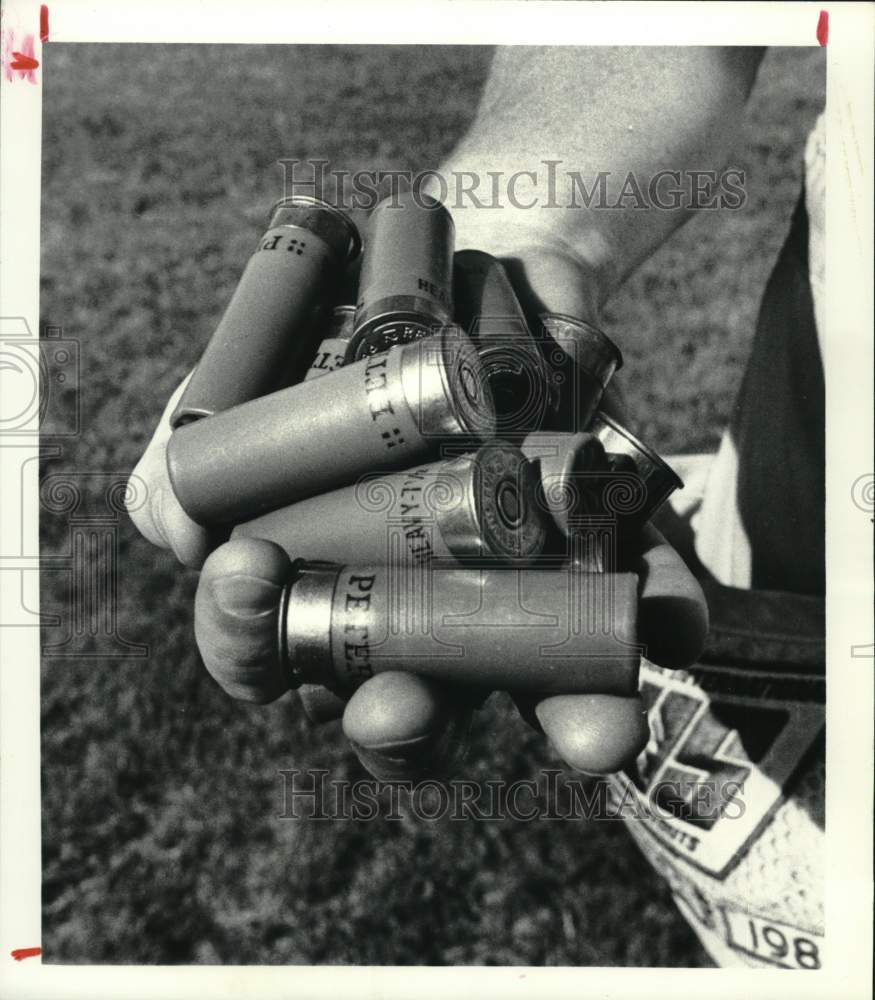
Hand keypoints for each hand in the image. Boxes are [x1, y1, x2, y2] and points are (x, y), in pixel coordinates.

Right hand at [128, 233, 708, 781]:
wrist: (458, 259)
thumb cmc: (340, 333)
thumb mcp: (245, 380)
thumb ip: (188, 455)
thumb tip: (179, 532)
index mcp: (321, 588)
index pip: (270, 659)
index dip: (245, 640)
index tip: (249, 566)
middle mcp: (419, 613)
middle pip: (408, 708)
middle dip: (399, 727)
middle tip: (392, 704)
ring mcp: (515, 591)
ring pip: (543, 687)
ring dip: (573, 720)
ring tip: (596, 733)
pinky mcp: (604, 545)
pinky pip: (646, 597)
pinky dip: (667, 612)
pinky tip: (672, 621)